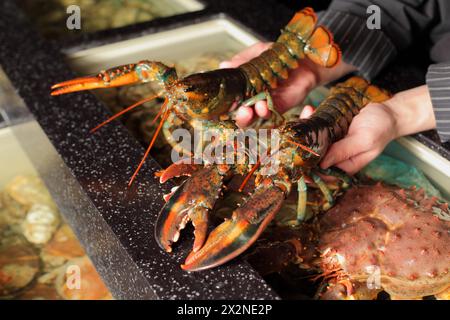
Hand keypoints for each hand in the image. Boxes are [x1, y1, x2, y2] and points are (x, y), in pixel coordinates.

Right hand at [221, 42, 355, 126]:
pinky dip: (266, 113)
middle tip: (239, 111)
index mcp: (245, 88)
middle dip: (238, 117)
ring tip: (251, 108)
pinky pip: (271, 114)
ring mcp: (267, 104)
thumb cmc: (281, 54)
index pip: (232, 102)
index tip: (220, 108)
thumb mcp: (259, 52)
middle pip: (241, 117)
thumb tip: (223, 65)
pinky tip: (263, 106)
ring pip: (255, 119)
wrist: (305, 56)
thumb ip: (242, 59)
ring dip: (251, 117)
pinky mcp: (281, 106)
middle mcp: (254, 99)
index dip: (224, 108)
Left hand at [308, 85, 435, 173]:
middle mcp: (335, 157)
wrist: (388, 111)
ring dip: (305, 128)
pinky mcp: (330, 131)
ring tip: (308, 111)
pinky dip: (311, 118)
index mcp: (344, 166)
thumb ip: (344, 151)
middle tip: (300, 128)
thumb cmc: (380, 128)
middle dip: (302, 144)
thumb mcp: (364, 140)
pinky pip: (315, 128)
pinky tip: (311, 108)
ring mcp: (331, 144)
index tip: (296, 157)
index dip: (307, 169)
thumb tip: (322, 165)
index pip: (321, 174)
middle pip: (312, 158)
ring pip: (311, 141)